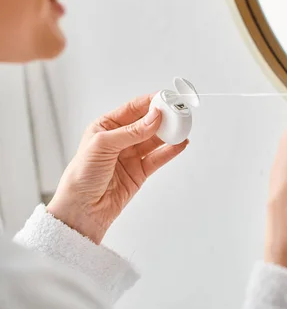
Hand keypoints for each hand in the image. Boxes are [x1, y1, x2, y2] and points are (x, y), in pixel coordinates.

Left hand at [47, 94, 188, 243]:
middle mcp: (120, 139)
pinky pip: (159, 157)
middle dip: (164, 117)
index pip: (133, 109)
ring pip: (155, 140)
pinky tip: (181, 143)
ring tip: (183, 127)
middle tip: (179, 112)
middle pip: (147, 123)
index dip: (150, 102)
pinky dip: (171, 150)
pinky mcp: (140, 171)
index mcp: (106, 127)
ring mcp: (131, 155)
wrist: (82, 210)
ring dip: (170, 133)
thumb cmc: (82, 176)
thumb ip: (131, 131)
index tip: (167, 97)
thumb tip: (154, 117)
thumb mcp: (102, 146)